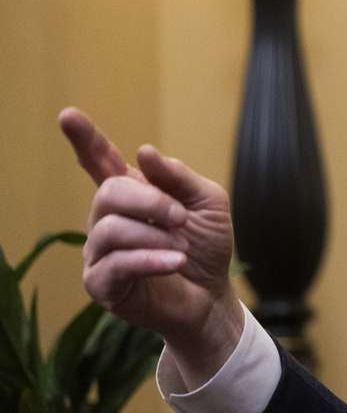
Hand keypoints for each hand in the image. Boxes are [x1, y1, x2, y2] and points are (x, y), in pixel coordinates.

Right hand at [59, 107, 242, 385]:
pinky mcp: (101, 283)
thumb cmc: (206, 247)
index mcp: (132, 194)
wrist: (213, 297)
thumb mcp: (208, 204)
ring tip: (182, 249)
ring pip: (111, 228)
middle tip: (182, 219)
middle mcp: (107, 219)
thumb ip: (180, 178)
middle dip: (151, 201)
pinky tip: (175, 262)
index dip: (85, 140)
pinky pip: (115, 264)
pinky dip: (150, 260)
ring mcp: (99, 251)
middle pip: (109, 192)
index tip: (68, 116)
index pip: (100, 161)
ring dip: (155, 236)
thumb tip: (144, 153)